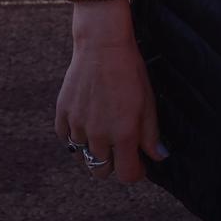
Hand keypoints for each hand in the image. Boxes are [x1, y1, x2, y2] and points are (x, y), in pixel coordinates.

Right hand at [55, 20, 165, 182]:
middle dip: (113, 164)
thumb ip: (151, 134)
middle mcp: (98, 135)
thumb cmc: (129, 71)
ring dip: (93, 150)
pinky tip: (87, 123)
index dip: (135, 172)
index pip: (126, 175)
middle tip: (120, 148)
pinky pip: (66, 139)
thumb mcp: (148, 102)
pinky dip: (75, 137)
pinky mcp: (63, 113)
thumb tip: (157, 156)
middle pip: (101, 171)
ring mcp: (77, 125)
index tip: (139, 163)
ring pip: (82, 157)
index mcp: (123, 134)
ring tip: (103, 133)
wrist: (102, 45)